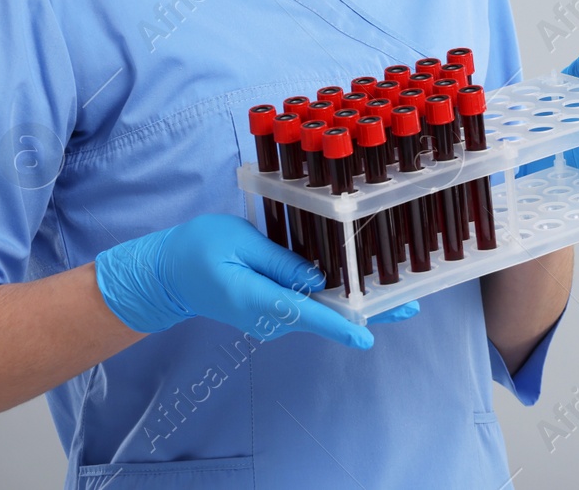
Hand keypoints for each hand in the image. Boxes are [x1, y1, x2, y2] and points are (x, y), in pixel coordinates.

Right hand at [94, 213, 417, 348]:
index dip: (340, 324)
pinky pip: (310, 306)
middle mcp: (269, 316)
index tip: (368, 336)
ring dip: (355, 303)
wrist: (168, 274)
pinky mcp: (274, 310)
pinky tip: (362, 288)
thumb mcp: (238, 241)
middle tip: (410, 305)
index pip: (307, 314)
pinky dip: (337, 298)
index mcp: (258, 299)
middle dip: (367, 310)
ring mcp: (272, 316)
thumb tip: (315, 277)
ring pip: (320, 311)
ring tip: (397, 292)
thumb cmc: (199, 249)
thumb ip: (278, 260)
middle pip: (324, 316)